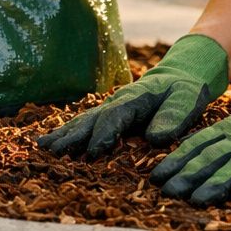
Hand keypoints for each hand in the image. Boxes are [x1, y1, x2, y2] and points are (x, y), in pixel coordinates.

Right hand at [37, 34, 228, 157]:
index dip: (103, 135)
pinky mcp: (110, 115)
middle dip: (72, 136)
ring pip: (83, 121)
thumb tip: (155, 138)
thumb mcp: (187, 100)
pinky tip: (52, 142)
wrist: (181, 77)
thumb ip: (174, 117)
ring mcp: (111, 108)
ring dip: (64, 135)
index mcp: (135, 99)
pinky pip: (86, 124)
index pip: (115, 117)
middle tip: (53, 152)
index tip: (92, 153)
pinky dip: (68, 132)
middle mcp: (117, 102)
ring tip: (42, 147)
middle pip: (91, 119)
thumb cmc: (186, 91)